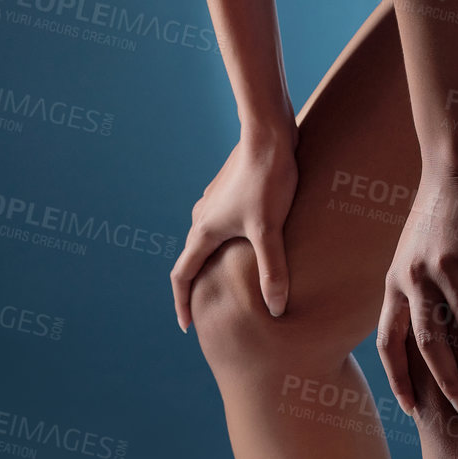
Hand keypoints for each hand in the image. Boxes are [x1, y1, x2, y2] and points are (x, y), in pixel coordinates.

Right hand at [170, 118, 299, 330]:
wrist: (268, 133)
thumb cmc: (267, 180)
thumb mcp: (270, 229)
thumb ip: (272, 270)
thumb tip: (276, 309)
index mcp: (205, 230)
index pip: (183, 274)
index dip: (182, 303)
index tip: (187, 325)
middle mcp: (203, 215)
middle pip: (192, 257)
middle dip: (196, 284)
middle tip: (207, 308)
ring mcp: (215, 200)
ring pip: (206, 238)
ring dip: (210, 260)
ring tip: (226, 277)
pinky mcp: (229, 189)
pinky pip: (220, 222)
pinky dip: (224, 240)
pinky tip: (245, 241)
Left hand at [377, 162, 457, 419]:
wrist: (454, 167)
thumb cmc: (436, 213)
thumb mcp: (410, 252)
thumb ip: (412, 288)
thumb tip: (422, 329)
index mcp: (396, 282)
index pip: (389, 341)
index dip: (398, 378)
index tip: (413, 409)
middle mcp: (415, 278)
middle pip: (428, 343)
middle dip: (447, 383)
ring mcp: (445, 266)